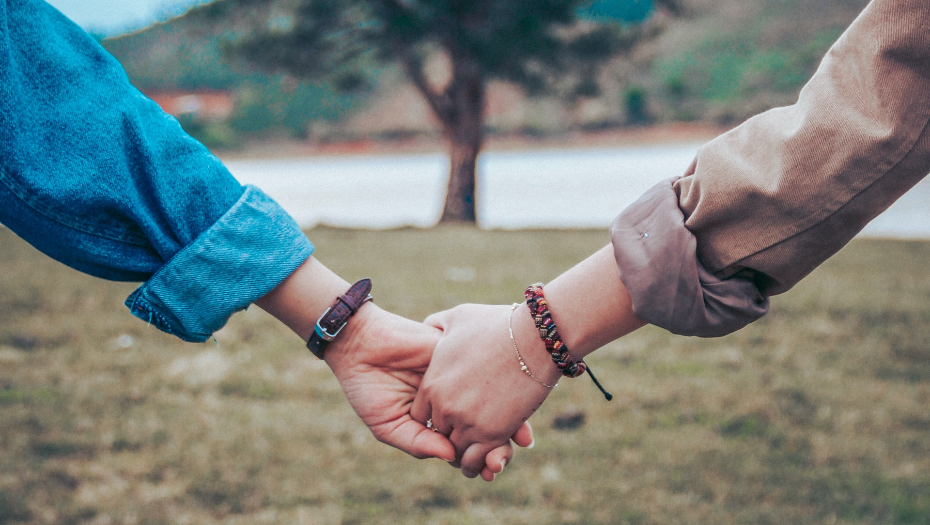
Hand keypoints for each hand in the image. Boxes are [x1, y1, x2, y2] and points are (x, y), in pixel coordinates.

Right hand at [323, 303, 532, 474]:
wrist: (361, 344)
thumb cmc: (368, 387)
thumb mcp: (388, 424)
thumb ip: (417, 442)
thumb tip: (451, 458)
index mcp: (436, 419)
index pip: (464, 443)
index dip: (479, 459)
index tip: (490, 472)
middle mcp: (453, 399)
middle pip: (484, 425)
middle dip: (498, 445)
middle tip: (503, 461)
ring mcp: (460, 378)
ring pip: (493, 401)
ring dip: (509, 422)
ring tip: (518, 441)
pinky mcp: (462, 356)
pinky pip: (488, 374)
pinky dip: (503, 390)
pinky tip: (512, 408)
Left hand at [414, 303, 559, 477]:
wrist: (534, 337)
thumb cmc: (498, 324)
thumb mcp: (458, 318)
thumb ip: (437, 325)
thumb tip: (429, 326)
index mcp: (432, 384)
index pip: (421, 416)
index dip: (435, 417)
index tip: (450, 415)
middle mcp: (444, 407)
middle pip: (438, 434)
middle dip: (450, 435)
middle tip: (465, 434)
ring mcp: (467, 422)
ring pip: (456, 452)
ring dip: (465, 453)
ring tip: (477, 450)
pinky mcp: (492, 434)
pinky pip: (476, 460)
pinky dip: (480, 464)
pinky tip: (489, 459)